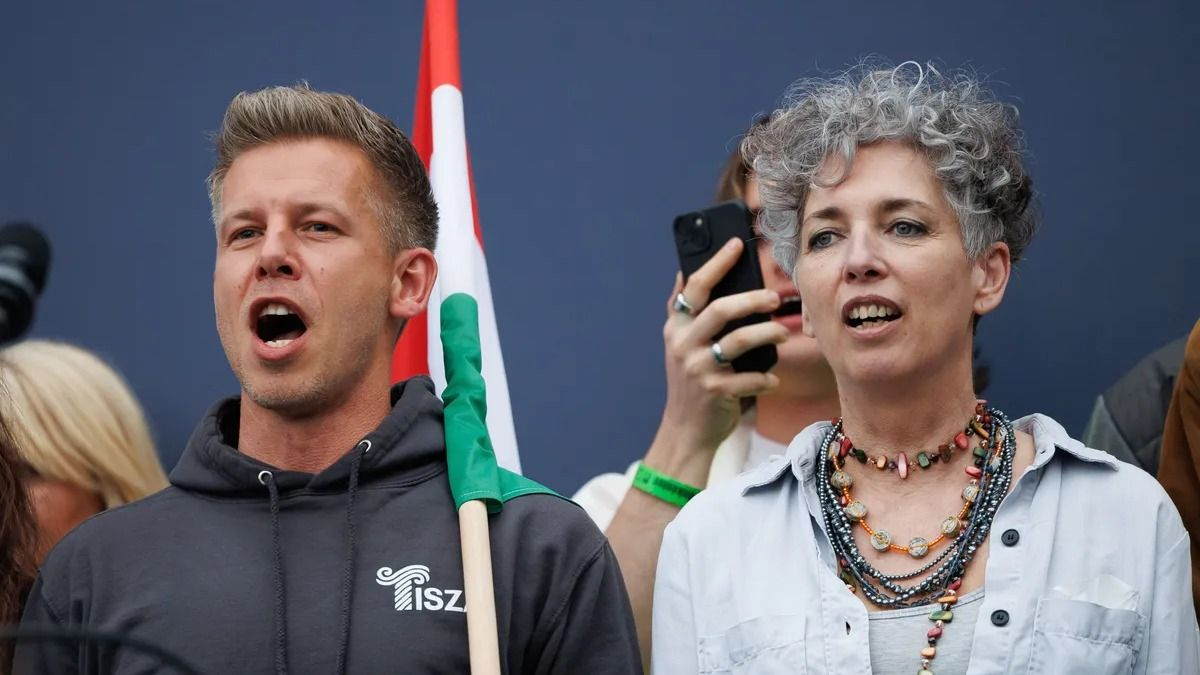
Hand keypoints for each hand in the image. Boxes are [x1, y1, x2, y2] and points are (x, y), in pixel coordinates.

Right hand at [646, 237, 786, 481]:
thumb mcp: (680, 343)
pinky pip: (748, 378)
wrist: (685, 429)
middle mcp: (683, 344)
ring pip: (738, 341)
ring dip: (766, 333)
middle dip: (752, 299)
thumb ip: (685, 312)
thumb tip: (684, 272)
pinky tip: (773, 378)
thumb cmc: (691, 380)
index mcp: (676, 326)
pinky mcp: (714, 392)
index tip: (737, 244)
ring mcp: (698, 368)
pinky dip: (765, 377)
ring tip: (782, 332)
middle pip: (720, 309)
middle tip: (775, 297)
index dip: (716, 263)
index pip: (694, 286)